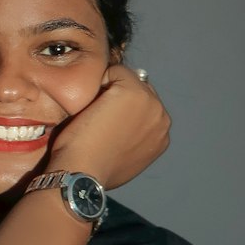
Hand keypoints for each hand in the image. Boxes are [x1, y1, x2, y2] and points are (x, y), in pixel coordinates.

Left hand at [44, 63, 169, 188]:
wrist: (83, 173)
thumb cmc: (93, 170)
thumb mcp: (123, 158)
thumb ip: (132, 139)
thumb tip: (123, 127)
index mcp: (161, 136)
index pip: (144, 106)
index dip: (121, 110)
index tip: (105, 126)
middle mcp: (162, 118)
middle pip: (140, 89)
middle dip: (119, 97)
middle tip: (98, 118)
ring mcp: (151, 103)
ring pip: (128, 79)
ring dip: (110, 89)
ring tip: (95, 114)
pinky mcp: (134, 91)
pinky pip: (115, 71)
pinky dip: (101, 82)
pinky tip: (92, 105)